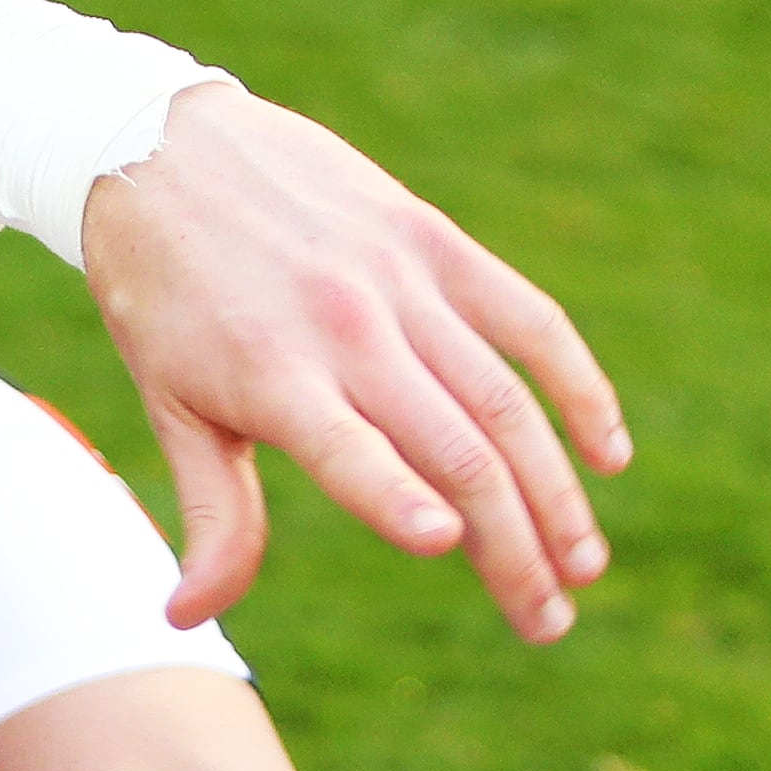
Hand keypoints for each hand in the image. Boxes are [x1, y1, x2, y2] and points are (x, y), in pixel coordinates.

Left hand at [76, 84, 631, 641]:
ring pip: (503, 399)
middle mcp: (346, 330)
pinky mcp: (436, 242)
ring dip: (556, 489)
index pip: (349, 451)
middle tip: (550, 622)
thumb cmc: (161, 299)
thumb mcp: (170, 409)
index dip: (398, 499)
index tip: (447, 546)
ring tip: (583, 565)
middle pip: (454, 449)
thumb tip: (184, 621)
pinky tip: (609, 454)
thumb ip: (212, 516)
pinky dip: (578, 386)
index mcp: (272, 377)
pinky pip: (531, 320)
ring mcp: (401, 281)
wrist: (163, 148)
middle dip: (513, 545)